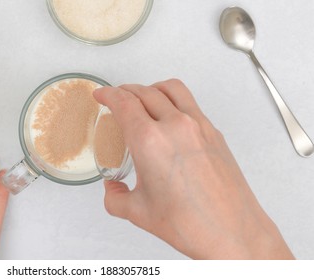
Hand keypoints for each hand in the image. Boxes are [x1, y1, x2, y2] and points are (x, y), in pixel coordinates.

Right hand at [93, 79, 293, 258]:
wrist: (231, 232)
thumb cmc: (191, 223)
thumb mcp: (138, 212)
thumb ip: (115, 198)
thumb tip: (113, 190)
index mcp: (149, 141)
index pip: (124, 103)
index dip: (108, 95)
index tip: (103, 95)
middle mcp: (175, 126)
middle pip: (145, 92)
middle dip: (126, 91)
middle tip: (117, 98)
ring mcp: (198, 126)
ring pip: (171, 89)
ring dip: (152, 88)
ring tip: (144, 96)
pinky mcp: (213, 132)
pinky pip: (190, 103)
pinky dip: (174, 101)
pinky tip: (170, 116)